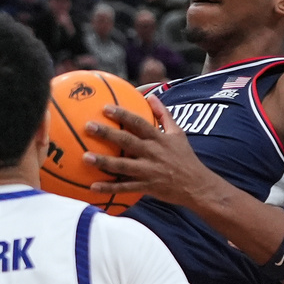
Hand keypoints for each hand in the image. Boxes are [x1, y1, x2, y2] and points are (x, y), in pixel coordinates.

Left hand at [84, 95, 217, 206]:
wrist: (198, 186)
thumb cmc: (185, 158)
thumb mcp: (178, 133)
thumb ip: (164, 114)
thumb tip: (151, 96)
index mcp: (159, 139)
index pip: (138, 123)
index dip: (122, 115)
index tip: (105, 108)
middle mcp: (152, 153)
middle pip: (127, 141)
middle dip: (107, 133)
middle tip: (88, 126)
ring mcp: (148, 171)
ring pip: (123, 165)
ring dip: (103, 162)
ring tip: (85, 157)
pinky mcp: (146, 187)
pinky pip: (125, 188)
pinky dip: (109, 188)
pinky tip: (92, 187)